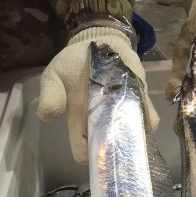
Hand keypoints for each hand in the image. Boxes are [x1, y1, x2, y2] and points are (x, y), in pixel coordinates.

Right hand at [38, 23, 158, 162]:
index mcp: (80, 122)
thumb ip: (50, 94)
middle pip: (109, 149)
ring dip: (131, 137)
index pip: (83, 149)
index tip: (91, 154)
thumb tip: (46, 116)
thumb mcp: (54, 75)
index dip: (87, 155)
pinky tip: (143, 114)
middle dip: (111, 151)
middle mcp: (103, 123)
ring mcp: (123, 113)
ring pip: (131, 136)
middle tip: (112, 145)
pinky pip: (149, 117)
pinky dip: (148, 118)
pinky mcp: (140, 101)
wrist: (98, 41)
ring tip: (127, 130)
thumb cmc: (72, 64)